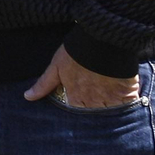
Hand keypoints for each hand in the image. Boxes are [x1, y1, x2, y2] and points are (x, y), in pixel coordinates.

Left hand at [24, 45, 139, 108]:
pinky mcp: (126, 94)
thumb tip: (27, 97)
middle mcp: (91, 102)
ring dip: (109, 113)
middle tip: (97, 107)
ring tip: (111, 110)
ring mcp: (109, 99)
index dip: (77, 109)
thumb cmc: (75, 52)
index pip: (75, 111)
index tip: (80, 106)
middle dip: (93, 114)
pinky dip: (126, 107)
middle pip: (92, 114)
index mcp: (74, 96)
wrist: (101, 39)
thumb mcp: (56, 67)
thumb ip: (43, 84)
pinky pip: (127, 107)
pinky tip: (127, 106)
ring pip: (109, 114)